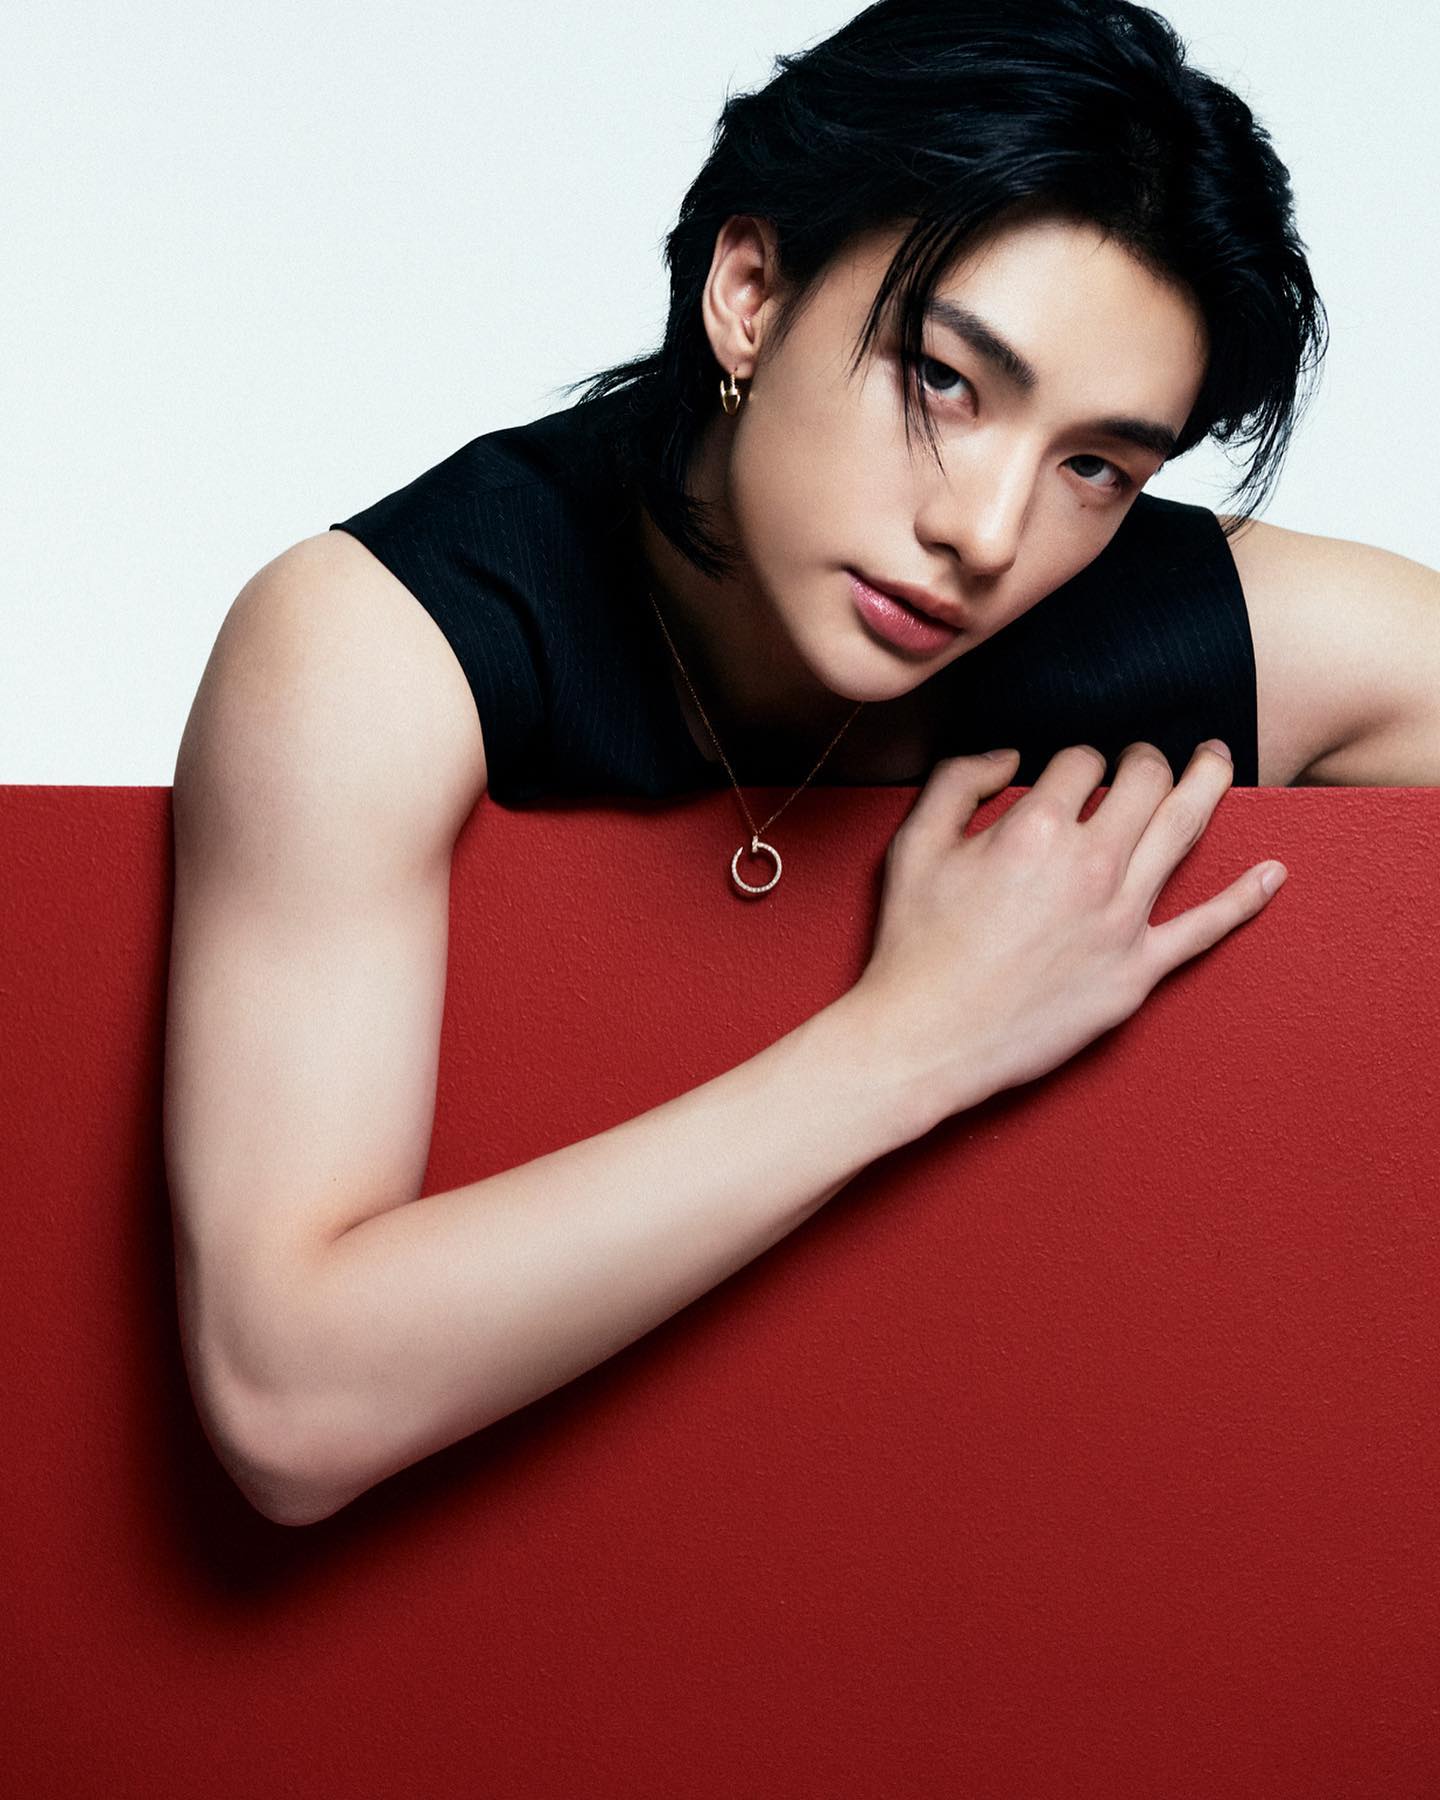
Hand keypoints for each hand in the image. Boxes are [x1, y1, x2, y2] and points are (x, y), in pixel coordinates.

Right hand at [848, 740, 1286, 1124]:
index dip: (1073, 761)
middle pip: (1145, 782)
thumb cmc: (915, 947)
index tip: (1064, 775)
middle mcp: (1091, 866)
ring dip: (1206, 784)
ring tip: (1216, 760)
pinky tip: (1272, 873)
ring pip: (1183, 831)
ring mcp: (1122, 920)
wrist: (925, 1038)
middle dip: (1146, 759)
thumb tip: (1010, 757)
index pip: (1080, 763)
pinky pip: (1205, 928)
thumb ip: (958, 781)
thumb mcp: (913, 846)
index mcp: (1035, 829)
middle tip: (1143, 758)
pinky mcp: (1137, 971)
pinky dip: (1245, 898)